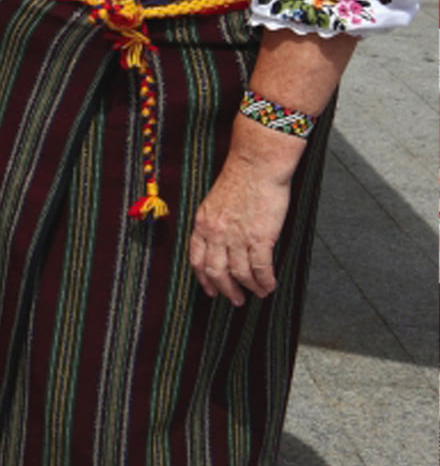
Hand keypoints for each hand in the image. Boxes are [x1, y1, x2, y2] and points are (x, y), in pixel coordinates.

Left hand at [189, 149, 294, 305]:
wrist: (257, 165)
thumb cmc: (241, 179)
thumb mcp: (215, 202)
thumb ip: (215, 224)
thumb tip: (221, 244)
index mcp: (203, 223)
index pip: (196, 258)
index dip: (203, 278)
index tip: (210, 289)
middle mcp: (216, 233)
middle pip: (215, 271)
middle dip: (225, 290)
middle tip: (235, 299)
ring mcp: (237, 236)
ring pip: (239, 273)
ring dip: (249, 288)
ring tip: (258, 293)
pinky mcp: (259, 237)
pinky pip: (260, 267)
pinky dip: (265, 281)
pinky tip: (270, 286)